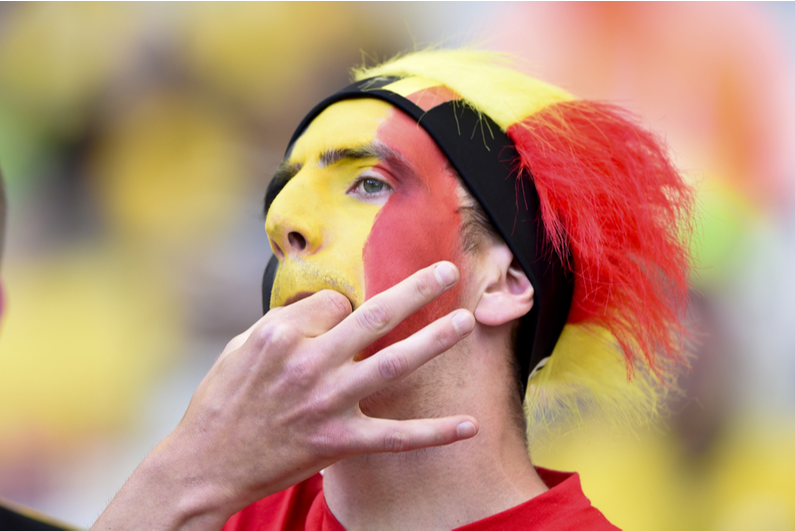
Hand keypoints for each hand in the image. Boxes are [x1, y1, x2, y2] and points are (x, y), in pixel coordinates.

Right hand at [91, 261, 476, 529]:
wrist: (204, 465)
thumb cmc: (221, 402)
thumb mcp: (240, 347)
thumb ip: (285, 324)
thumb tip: (327, 308)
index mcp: (282, 334)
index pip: (336, 303)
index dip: (346, 308)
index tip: (347, 317)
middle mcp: (309, 362)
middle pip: (375, 316)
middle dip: (417, 290)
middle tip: (447, 273)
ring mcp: (327, 402)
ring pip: (394, 364)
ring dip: (435, 340)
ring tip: (466, 322)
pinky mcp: (338, 441)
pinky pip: (395, 436)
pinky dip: (434, 432)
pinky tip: (467, 425)